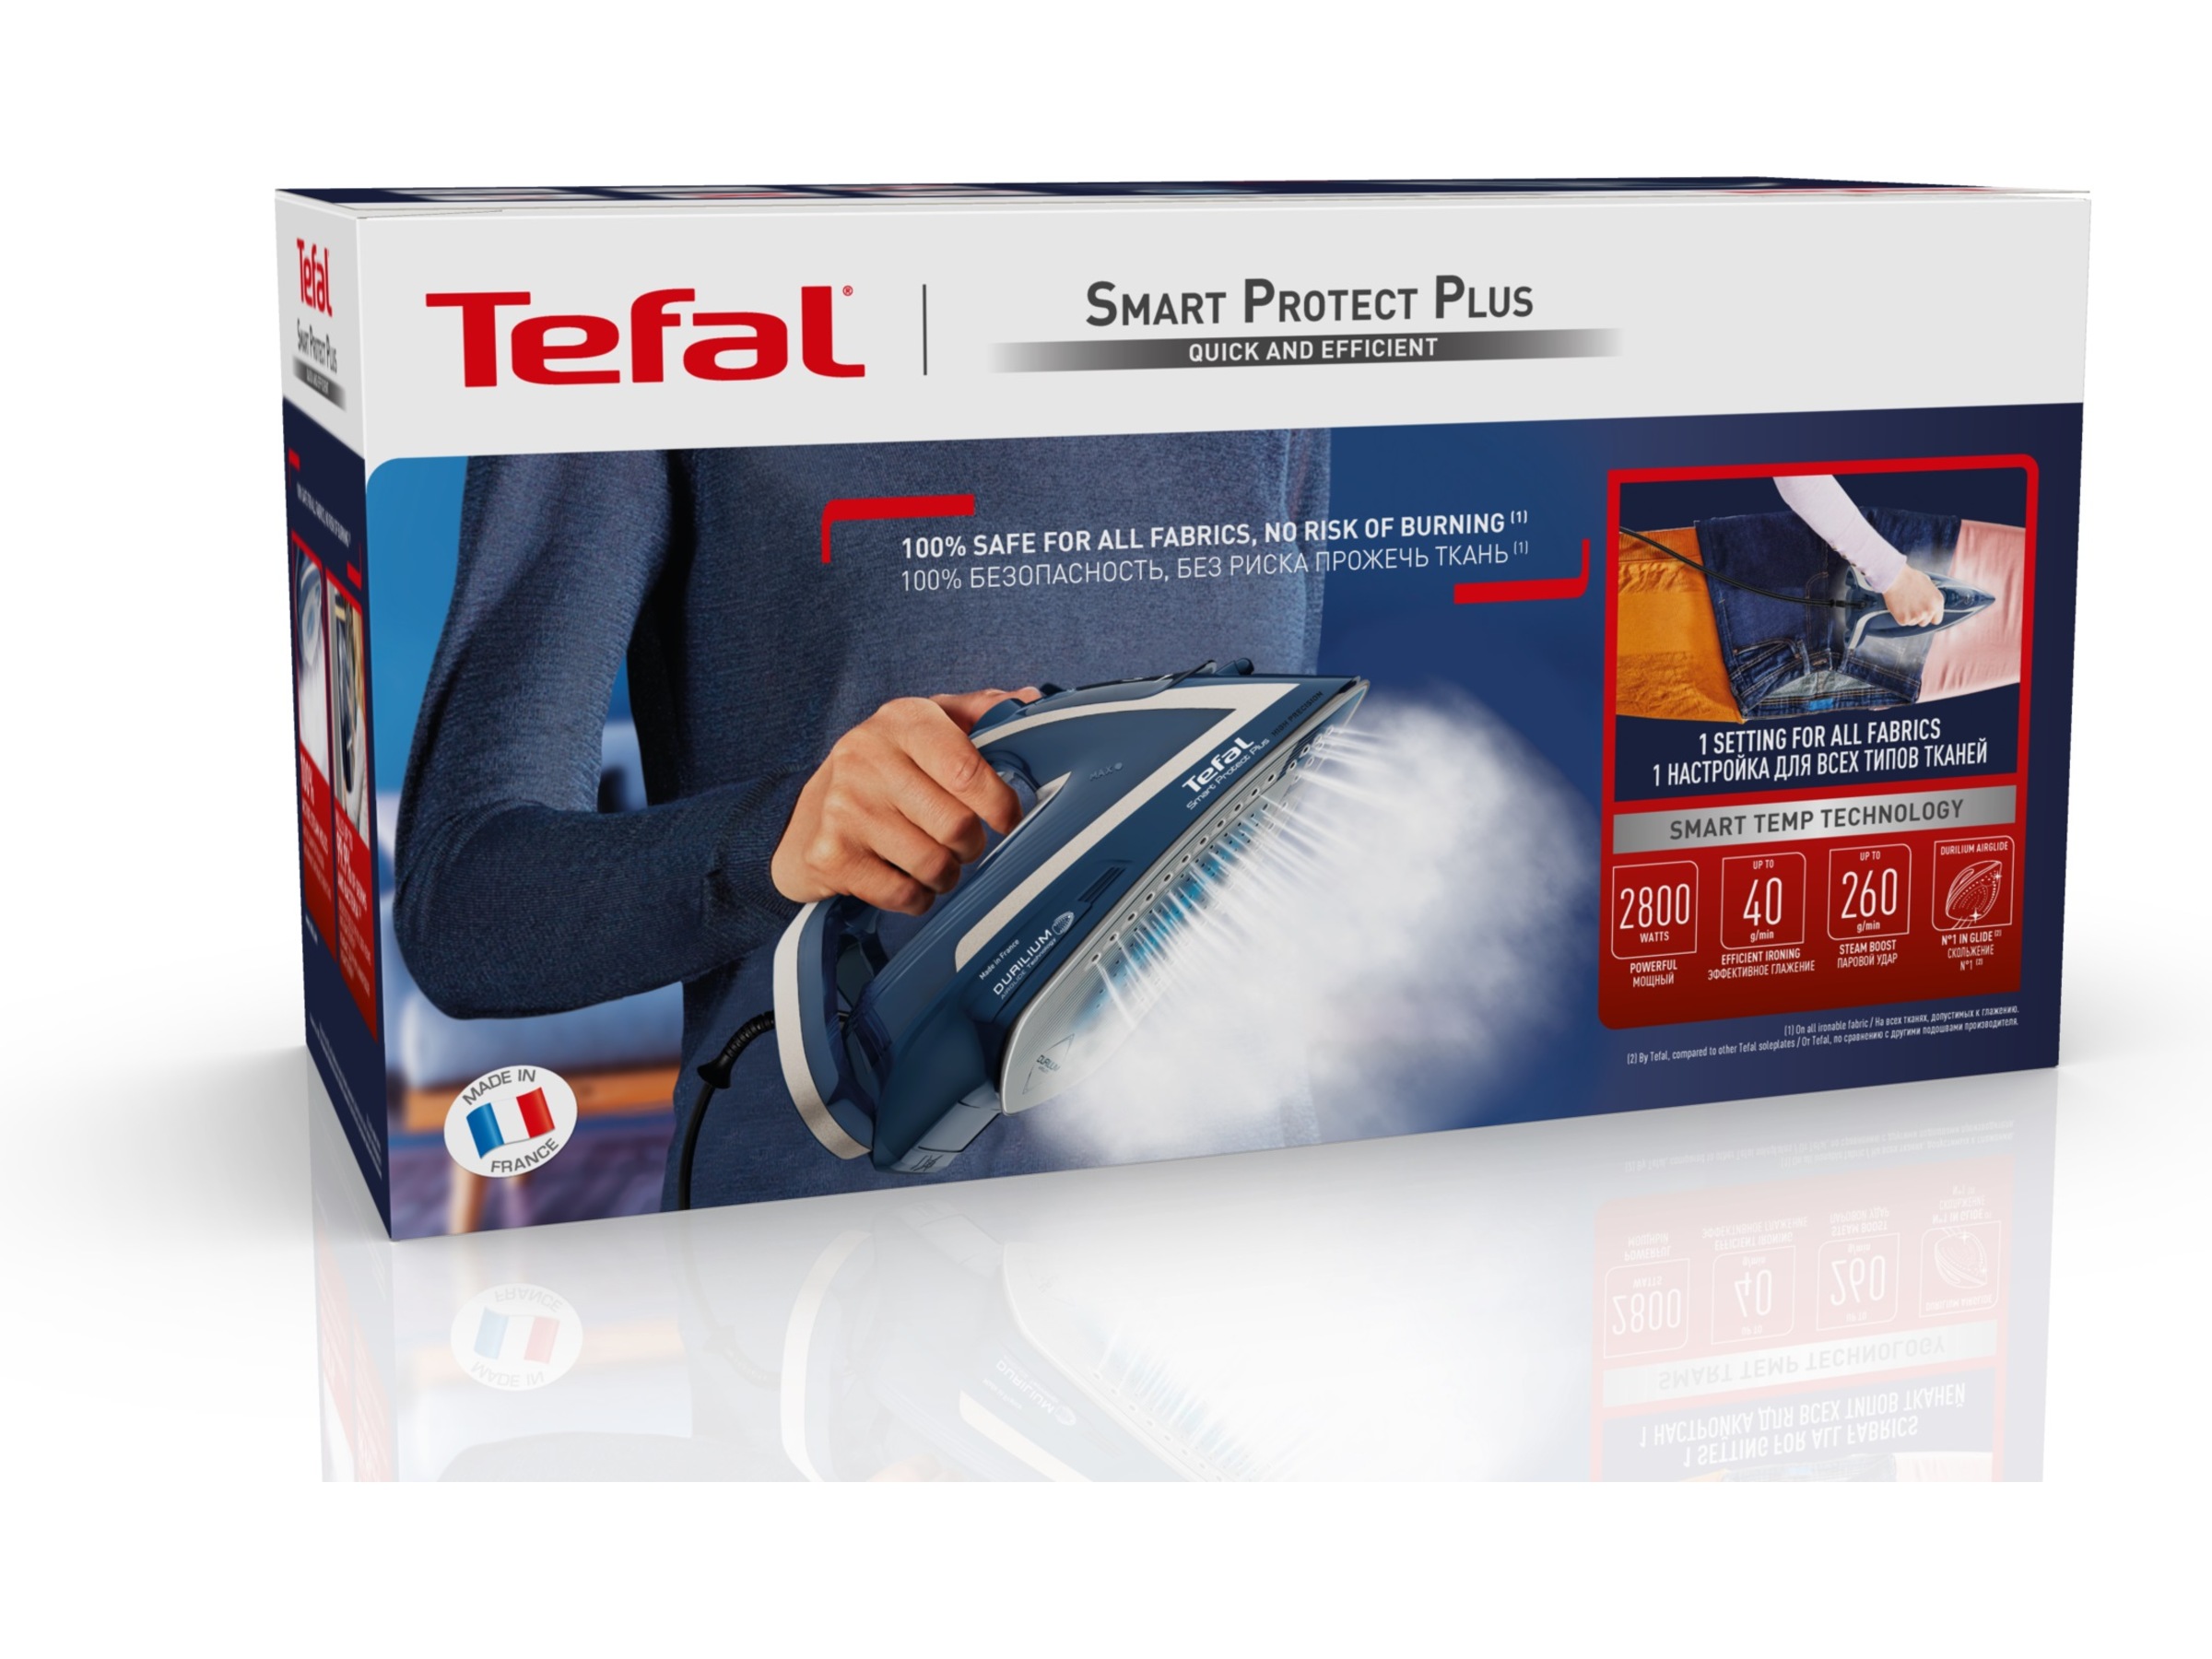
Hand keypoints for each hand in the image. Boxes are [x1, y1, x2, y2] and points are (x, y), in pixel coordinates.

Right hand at [772, 688, 1038, 913]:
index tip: (1006, 818)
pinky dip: (918, 898)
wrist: (803, 819)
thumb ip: (979, 710)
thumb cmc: (882, 771)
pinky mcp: (831, 855)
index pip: (966, 769)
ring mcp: (844, 807)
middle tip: (964, 844)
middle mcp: (867, 757)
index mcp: (902, 720)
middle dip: (971, 845)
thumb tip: (1030, 699)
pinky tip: (906, 880)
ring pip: (933, 864)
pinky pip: (903, 893)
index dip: (1000, 803)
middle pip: (956, 825)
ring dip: (946, 874)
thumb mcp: (926, 725)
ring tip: (936, 862)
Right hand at [1882, 567, 1946, 627]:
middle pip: (1924, 623)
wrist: (1895, 578)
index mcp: (1938, 602)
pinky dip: (1899, 616)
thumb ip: (1931, 597)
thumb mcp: (1928, 585)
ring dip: (1908, 616)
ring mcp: (1917, 616)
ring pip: (1912, 622)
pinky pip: (1902, 622)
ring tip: (1903, 603)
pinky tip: (1898, 606)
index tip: (1923, 614)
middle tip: (1910, 606)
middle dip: (1917, 617)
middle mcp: (1930, 610)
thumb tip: (1930, 602)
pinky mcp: (1904, 619)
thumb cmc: (1910, 578)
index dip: (1929, 617)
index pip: (1936, 620)